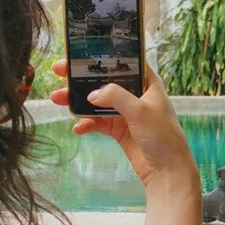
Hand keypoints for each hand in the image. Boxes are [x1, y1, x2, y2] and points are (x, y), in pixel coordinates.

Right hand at [49, 60, 198, 195]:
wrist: (167, 170)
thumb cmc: (162, 135)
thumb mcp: (140, 111)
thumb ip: (115, 97)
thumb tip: (91, 94)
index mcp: (147, 82)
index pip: (123, 62)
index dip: (102, 56)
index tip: (78, 54)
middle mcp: (136, 94)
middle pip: (104, 81)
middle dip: (81, 78)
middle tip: (59, 72)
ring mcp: (126, 112)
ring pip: (97, 101)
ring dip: (78, 101)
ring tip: (57, 100)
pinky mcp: (118, 129)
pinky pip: (98, 122)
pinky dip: (87, 123)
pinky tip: (78, 128)